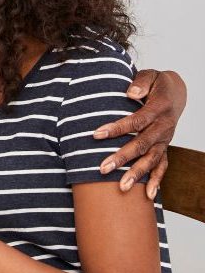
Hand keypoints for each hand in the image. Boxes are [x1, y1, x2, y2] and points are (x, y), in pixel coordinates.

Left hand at [95, 69, 185, 198]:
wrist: (176, 92)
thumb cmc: (157, 83)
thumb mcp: (151, 76)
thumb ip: (141, 82)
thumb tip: (130, 93)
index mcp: (158, 109)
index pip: (136, 121)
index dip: (116, 128)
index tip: (96, 135)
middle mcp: (164, 127)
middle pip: (142, 144)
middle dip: (122, 157)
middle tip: (102, 168)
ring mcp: (165, 140)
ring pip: (151, 159)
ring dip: (136, 174)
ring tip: (121, 187)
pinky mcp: (164, 147)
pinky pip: (162, 166)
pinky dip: (156, 181)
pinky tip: (147, 196)